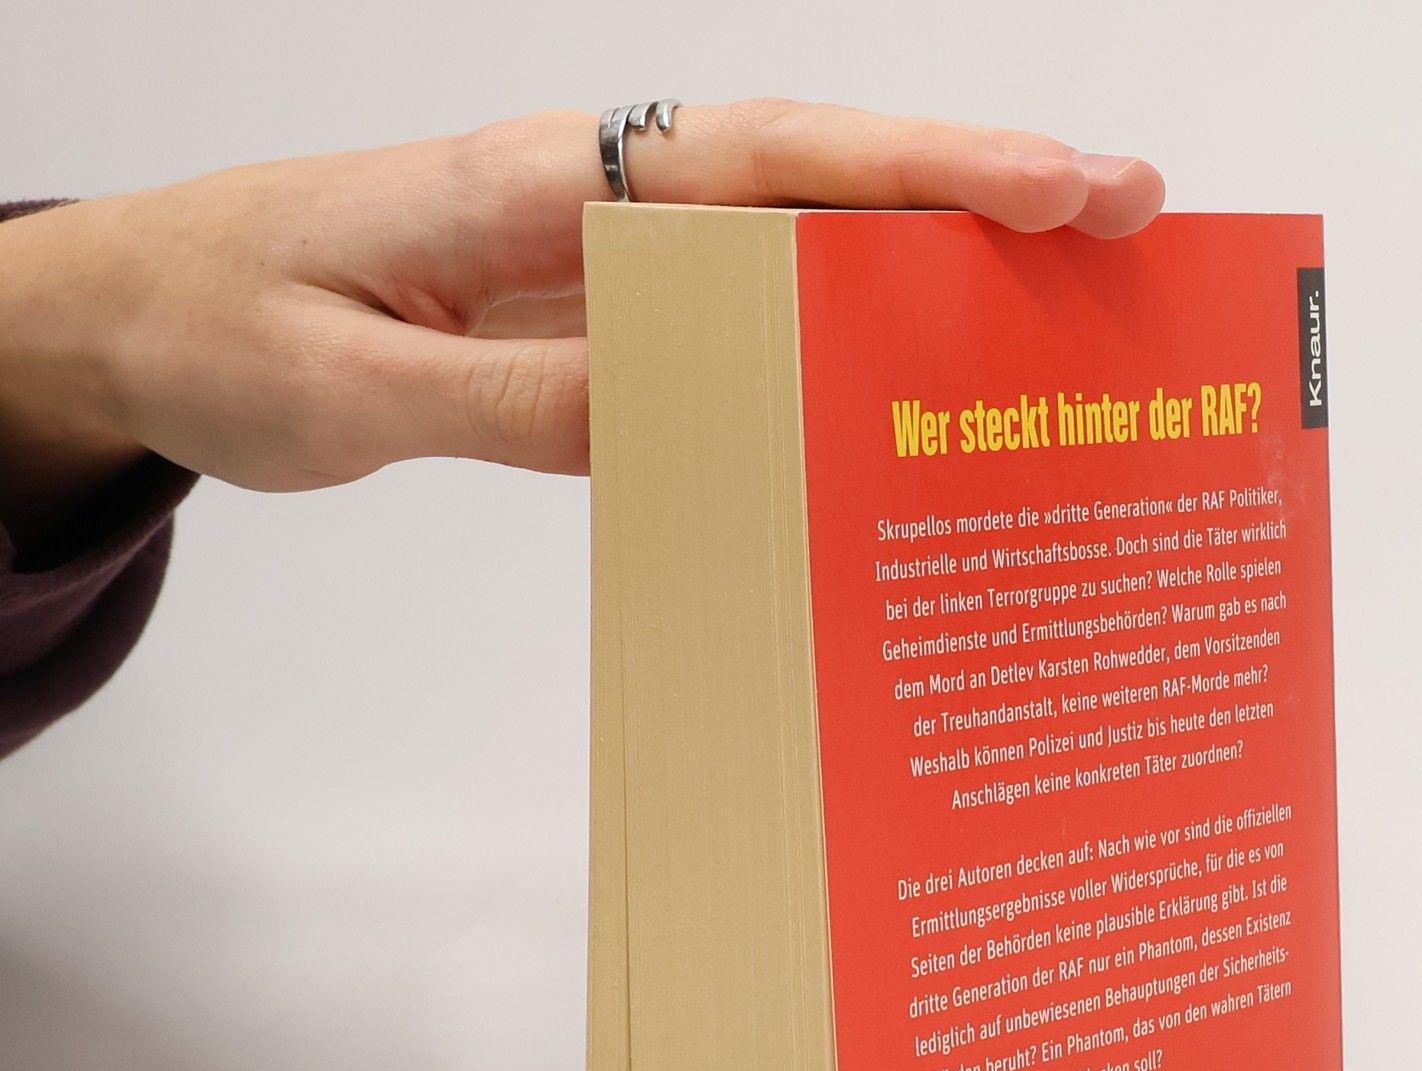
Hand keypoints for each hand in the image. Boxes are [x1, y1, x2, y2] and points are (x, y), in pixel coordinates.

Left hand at [0, 105, 1163, 536]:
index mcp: (545, 185)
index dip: (917, 173)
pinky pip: (741, 323)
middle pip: (820, 180)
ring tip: (1066, 305)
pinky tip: (904, 383)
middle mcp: (599, 202)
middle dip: (978, 198)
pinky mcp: (599, 316)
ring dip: (928, 269)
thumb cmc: (230, 326)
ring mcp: (608, 258)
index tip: (1053, 190)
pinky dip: (834, 341)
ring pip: (798, 246)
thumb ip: (517, 399)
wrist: (151, 316)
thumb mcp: (354, 387)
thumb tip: (681, 414)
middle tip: (1130, 223)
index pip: (765, 162)